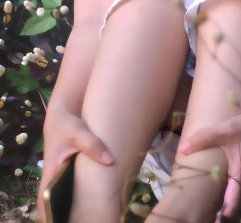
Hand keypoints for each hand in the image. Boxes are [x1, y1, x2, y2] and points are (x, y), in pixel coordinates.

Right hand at [36, 107, 113, 222]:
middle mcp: (52, 177)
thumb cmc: (67, 124)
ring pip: (62, 197)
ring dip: (70, 207)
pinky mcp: (67, 171)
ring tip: (88, 217)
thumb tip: (110, 160)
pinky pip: (70, 188)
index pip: (44, 201)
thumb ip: (92, 145)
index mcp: (50, 172)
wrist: (64, 113)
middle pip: (53, 204)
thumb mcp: (79, 132)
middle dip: (62, 215)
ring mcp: (59, 175)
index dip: (49, 216)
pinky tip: (92, 202)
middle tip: (81, 222)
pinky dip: (77, 196)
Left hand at [178, 108, 240, 219]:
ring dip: (228, 208)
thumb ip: (205, 138)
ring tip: (212, 214)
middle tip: (204, 219)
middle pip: (234, 208)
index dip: (221, 219)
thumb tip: (182, 149)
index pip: (230, 207)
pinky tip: (224, 197)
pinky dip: (233, 199)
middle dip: (222, 216)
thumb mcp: (227, 129)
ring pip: (239, 201)